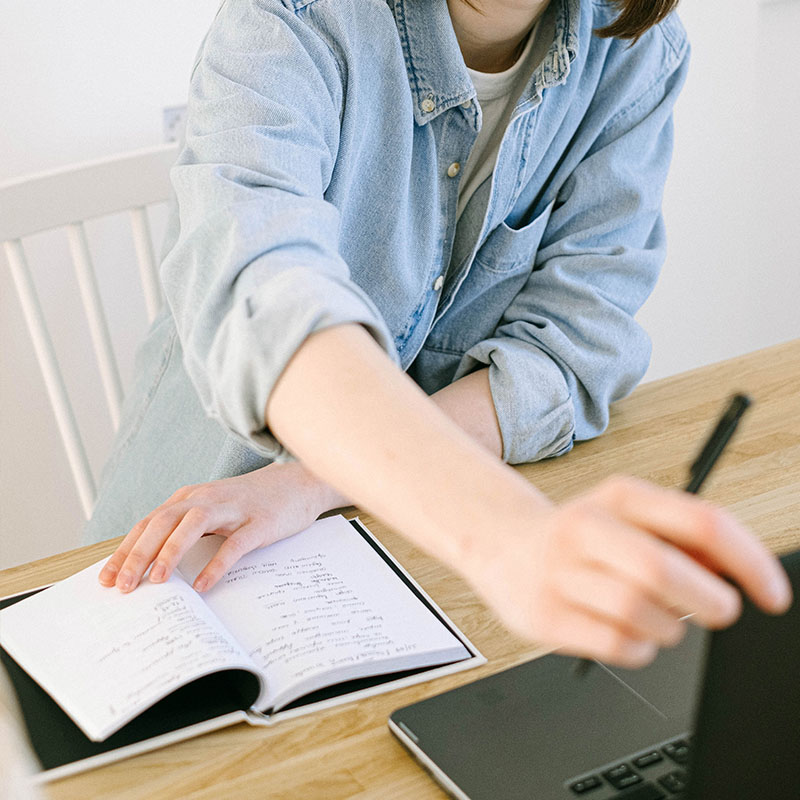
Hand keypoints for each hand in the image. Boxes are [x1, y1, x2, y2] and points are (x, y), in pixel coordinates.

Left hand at [98, 461, 344, 592]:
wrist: (298, 483)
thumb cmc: (250, 503)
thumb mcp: (211, 511)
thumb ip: (184, 530)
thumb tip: (150, 565)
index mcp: (189, 498)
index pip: (148, 524)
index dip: (125, 551)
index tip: (107, 579)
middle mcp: (205, 499)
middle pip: (162, 523)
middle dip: (137, 555)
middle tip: (122, 586)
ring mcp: (233, 510)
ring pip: (192, 526)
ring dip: (170, 552)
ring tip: (156, 581)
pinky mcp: (258, 523)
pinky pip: (233, 545)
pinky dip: (215, 564)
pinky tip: (202, 584)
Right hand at [468, 475, 792, 667]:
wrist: (503, 545)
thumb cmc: (581, 535)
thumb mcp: (630, 516)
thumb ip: (684, 538)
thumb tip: (736, 574)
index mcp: (618, 496)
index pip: (701, 522)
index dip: (751, 562)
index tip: (772, 594)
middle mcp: (585, 528)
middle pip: (665, 572)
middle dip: (708, 602)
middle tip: (718, 610)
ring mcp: (561, 574)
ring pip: (643, 616)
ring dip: (668, 628)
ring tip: (653, 616)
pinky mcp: (546, 617)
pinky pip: (620, 647)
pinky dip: (638, 648)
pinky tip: (624, 629)